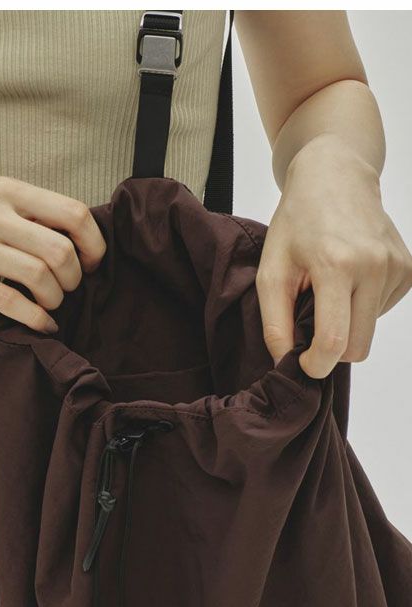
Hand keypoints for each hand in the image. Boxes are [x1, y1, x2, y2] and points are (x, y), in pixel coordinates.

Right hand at [0, 176, 106, 332]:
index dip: (93, 244)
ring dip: (56, 298)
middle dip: (75, 277)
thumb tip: (82, 238)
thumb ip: (33, 211)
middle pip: (60, 251)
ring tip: (51, 302)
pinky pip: (13, 304)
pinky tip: (43, 324)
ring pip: (39, 278)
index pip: (73, 214)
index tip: (91, 262)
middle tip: (69, 286)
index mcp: (9, 191)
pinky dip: (37, 319)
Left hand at [255, 133, 411, 377]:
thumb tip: (285, 361)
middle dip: (332, 347)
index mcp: (337, 265)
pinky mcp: (408, 270)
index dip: (317, 364)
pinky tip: (349, 280)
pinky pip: (381, 313)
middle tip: (309, 322)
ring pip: (369, 331)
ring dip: (346, 322)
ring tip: (329, 288)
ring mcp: (396, 267)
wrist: (336, 177)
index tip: (303, 364)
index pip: (335, 340)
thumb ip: (274, 321)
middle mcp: (374, 266)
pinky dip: (361, 307)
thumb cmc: (298, 222)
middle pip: (357, 346)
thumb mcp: (271, 270)